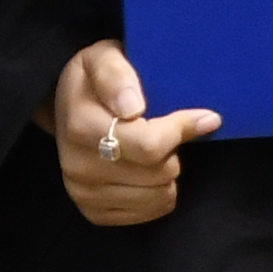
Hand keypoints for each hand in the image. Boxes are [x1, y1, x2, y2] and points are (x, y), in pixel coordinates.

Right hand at [50, 41, 222, 226]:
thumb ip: (117, 76)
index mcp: (81, 127)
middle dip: (174, 151)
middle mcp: (77, 167)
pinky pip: (150, 213)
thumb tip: (133, 108)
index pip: (149, 145)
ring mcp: (84, 194)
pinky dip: (159, 193)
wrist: (67, 109)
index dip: (182, 130)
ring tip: (152, 151)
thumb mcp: (103, 58)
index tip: (205, 116)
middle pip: (160, 173)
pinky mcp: (94, 213)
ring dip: (168, 173)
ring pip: (160, 196)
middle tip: (164, 131)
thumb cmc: (94, 80)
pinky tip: (148, 171)